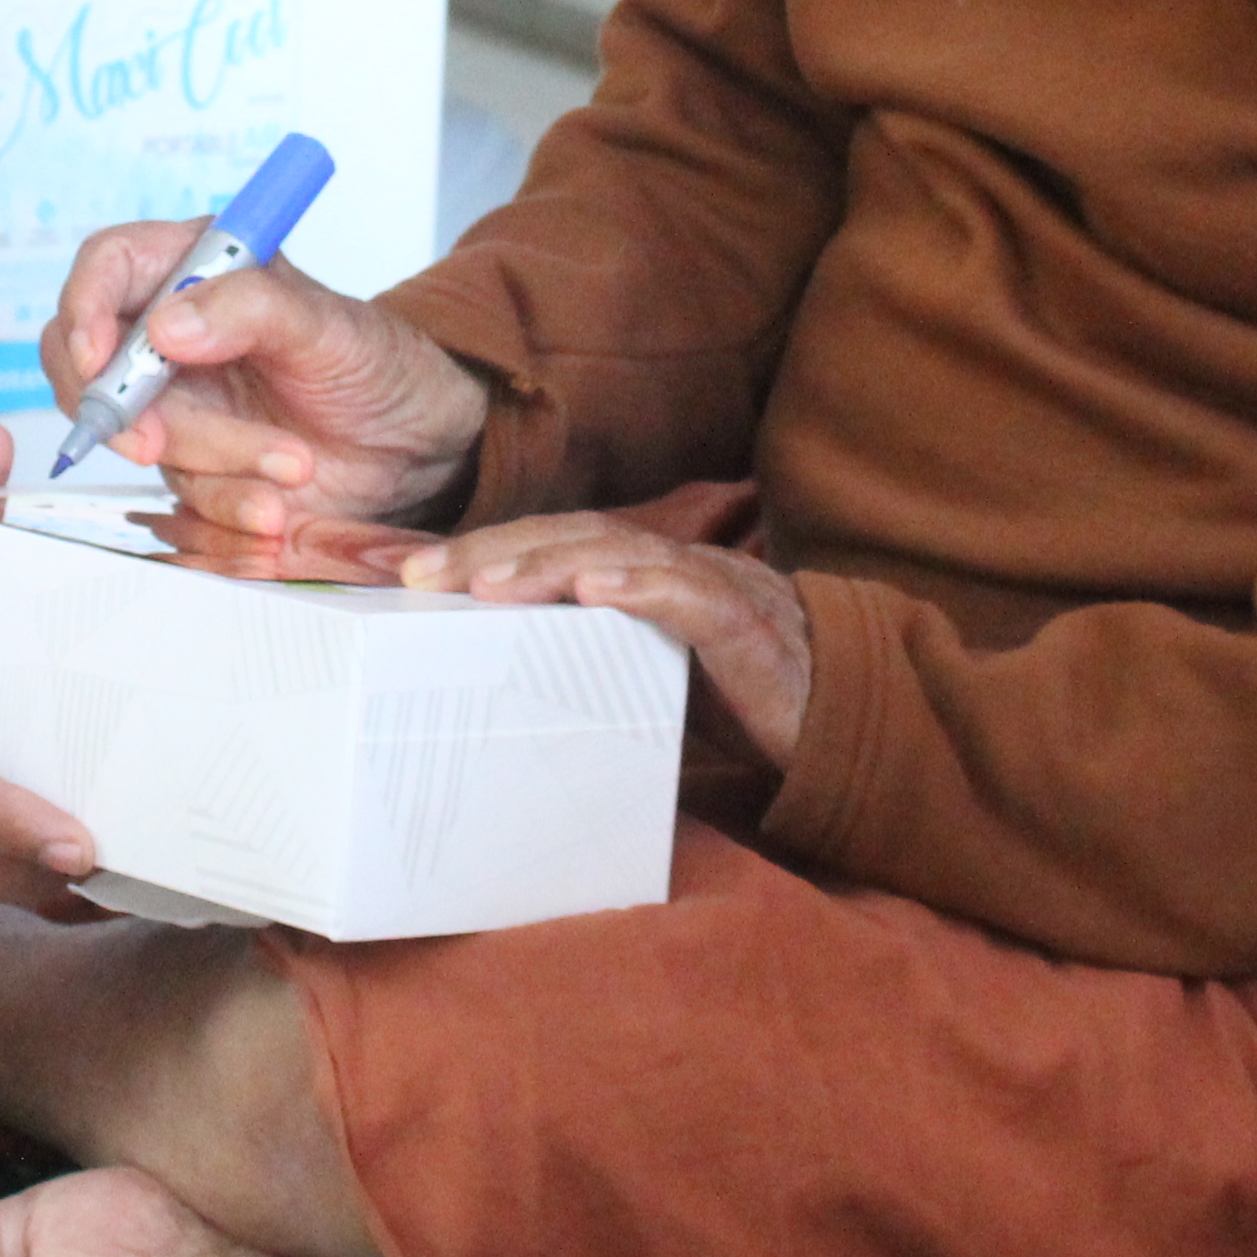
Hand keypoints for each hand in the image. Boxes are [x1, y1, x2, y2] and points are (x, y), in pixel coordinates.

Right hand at [37, 227, 488, 531]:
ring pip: (136, 436)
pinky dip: (223, 502)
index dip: (84, 308)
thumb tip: (165, 327)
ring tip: (293, 464)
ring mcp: (178, 400)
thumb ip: (252, 310)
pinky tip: (275, 503)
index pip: (108, 266)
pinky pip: (177, 490)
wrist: (416, 446)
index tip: (97, 359)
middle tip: (158, 443)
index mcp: (198, 267)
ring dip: (211, 461)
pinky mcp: (194, 461)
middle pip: (86, 360)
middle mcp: (172, 330)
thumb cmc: (379, 365)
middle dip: (120, 410)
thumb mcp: (329, 327)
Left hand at [396, 513, 812, 773]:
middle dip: (491, 550)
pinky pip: (691, 594)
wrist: (844, 722)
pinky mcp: (747, 624)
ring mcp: (713, 585)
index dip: (485, 548)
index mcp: (643, 574)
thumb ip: (587, 674)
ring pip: (621, 552)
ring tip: (484, 584)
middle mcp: (672, 565)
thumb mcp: (647, 683)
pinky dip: (641, 586)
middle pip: (572, 534)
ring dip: (547, 563)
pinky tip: (594, 588)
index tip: (411, 572)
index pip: (554, 545)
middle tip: (419, 573)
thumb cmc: (740, 700)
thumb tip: (497, 703)